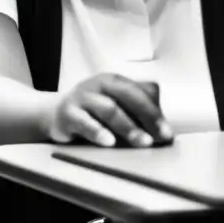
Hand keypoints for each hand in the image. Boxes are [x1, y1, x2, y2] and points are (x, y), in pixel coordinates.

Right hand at [49, 74, 172, 147]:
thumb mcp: (115, 103)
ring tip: (142, 141)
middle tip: (158, 137)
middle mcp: (98, 85)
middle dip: (146, 117)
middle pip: (126, 97)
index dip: (155, 111)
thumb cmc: (93, 110)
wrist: (56, 114)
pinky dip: (98, 132)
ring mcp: (82, 98)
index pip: (139, 92)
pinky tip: (109, 141)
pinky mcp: (68, 114)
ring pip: (108, 109)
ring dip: (128, 127)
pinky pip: (84, 122)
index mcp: (113, 81)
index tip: (167, 131)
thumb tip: (162, 122)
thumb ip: (137, 107)